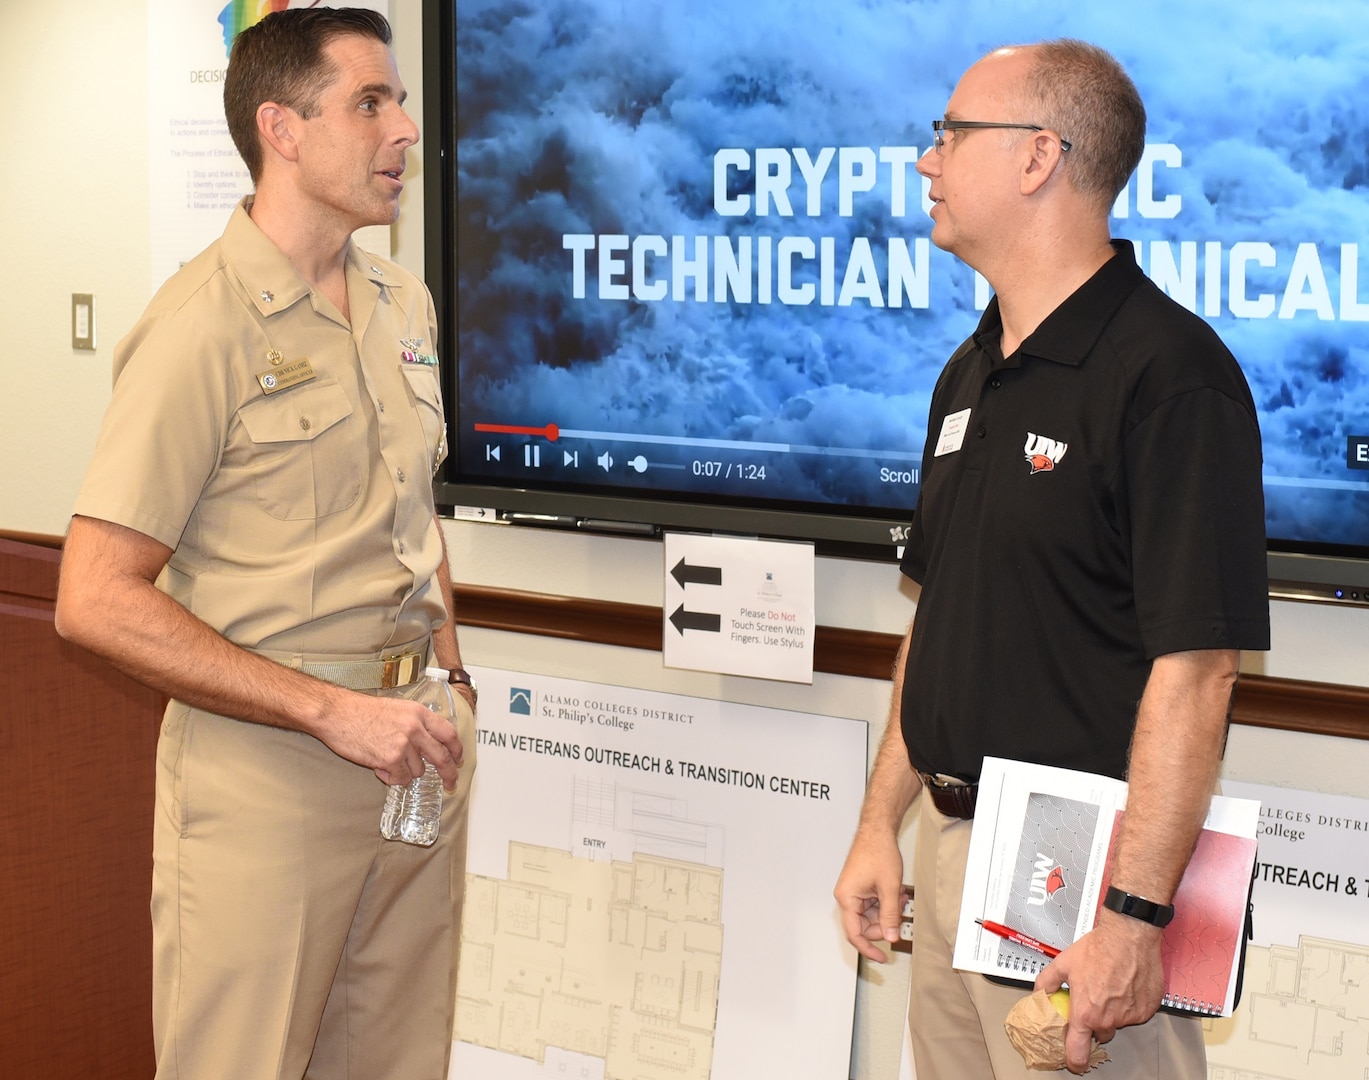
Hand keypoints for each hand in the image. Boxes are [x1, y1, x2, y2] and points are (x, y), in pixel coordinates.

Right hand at [314, 689, 464, 788]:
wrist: (337, 714)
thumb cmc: (361, 711)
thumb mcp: (397, 709)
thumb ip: (415, 723)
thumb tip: (430, 742)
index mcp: (419, 713)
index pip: (449, 733)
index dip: (457, 749)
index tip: (459, 759)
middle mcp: (415, 728)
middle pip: (442, 757)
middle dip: (449, 773)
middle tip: (451, 783)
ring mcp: (403, 744)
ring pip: (417, 771)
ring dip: (405, 771)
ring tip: (386, 759)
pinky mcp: (390, 760)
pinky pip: (400, 779)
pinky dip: (391, 777)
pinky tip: (379, 767)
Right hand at [833, 826, 905, 962]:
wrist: (878, 831)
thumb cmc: (878, 852)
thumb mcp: (889, 888)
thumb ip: (889, 915)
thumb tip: (891, 937)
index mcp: (847, 898)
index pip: (855, 934)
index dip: (869, 949)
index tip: (881, 958)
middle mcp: (847, 896)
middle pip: (865, 925)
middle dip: (885, 923)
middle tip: (899, 914)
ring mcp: (853, 892)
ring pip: (871, 915)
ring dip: (887, 911)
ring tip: (900, 898)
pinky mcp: (861, 887)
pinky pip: (873, 904)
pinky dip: (886, 902)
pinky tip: (896, 893)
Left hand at [1035, 912, 1164, 1073]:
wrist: (1129, 936)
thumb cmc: (1099, 948)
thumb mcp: (1063, 963)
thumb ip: (1047, 982)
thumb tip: (1039, 993)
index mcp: (1086, 1012)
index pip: (1078, 1051)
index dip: (1074, 1060)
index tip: (1074, 1062)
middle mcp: (1108, 1019)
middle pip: (1100, 1034)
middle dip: (1095, 1021)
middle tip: (1094, 1000)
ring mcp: (1130, 1016)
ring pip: (1118, 1022)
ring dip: (1113, 1011)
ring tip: (1110, 986)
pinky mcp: (1147, 1010)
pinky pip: (1135, 1014)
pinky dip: (1130, 1004)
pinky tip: (1125, 985)